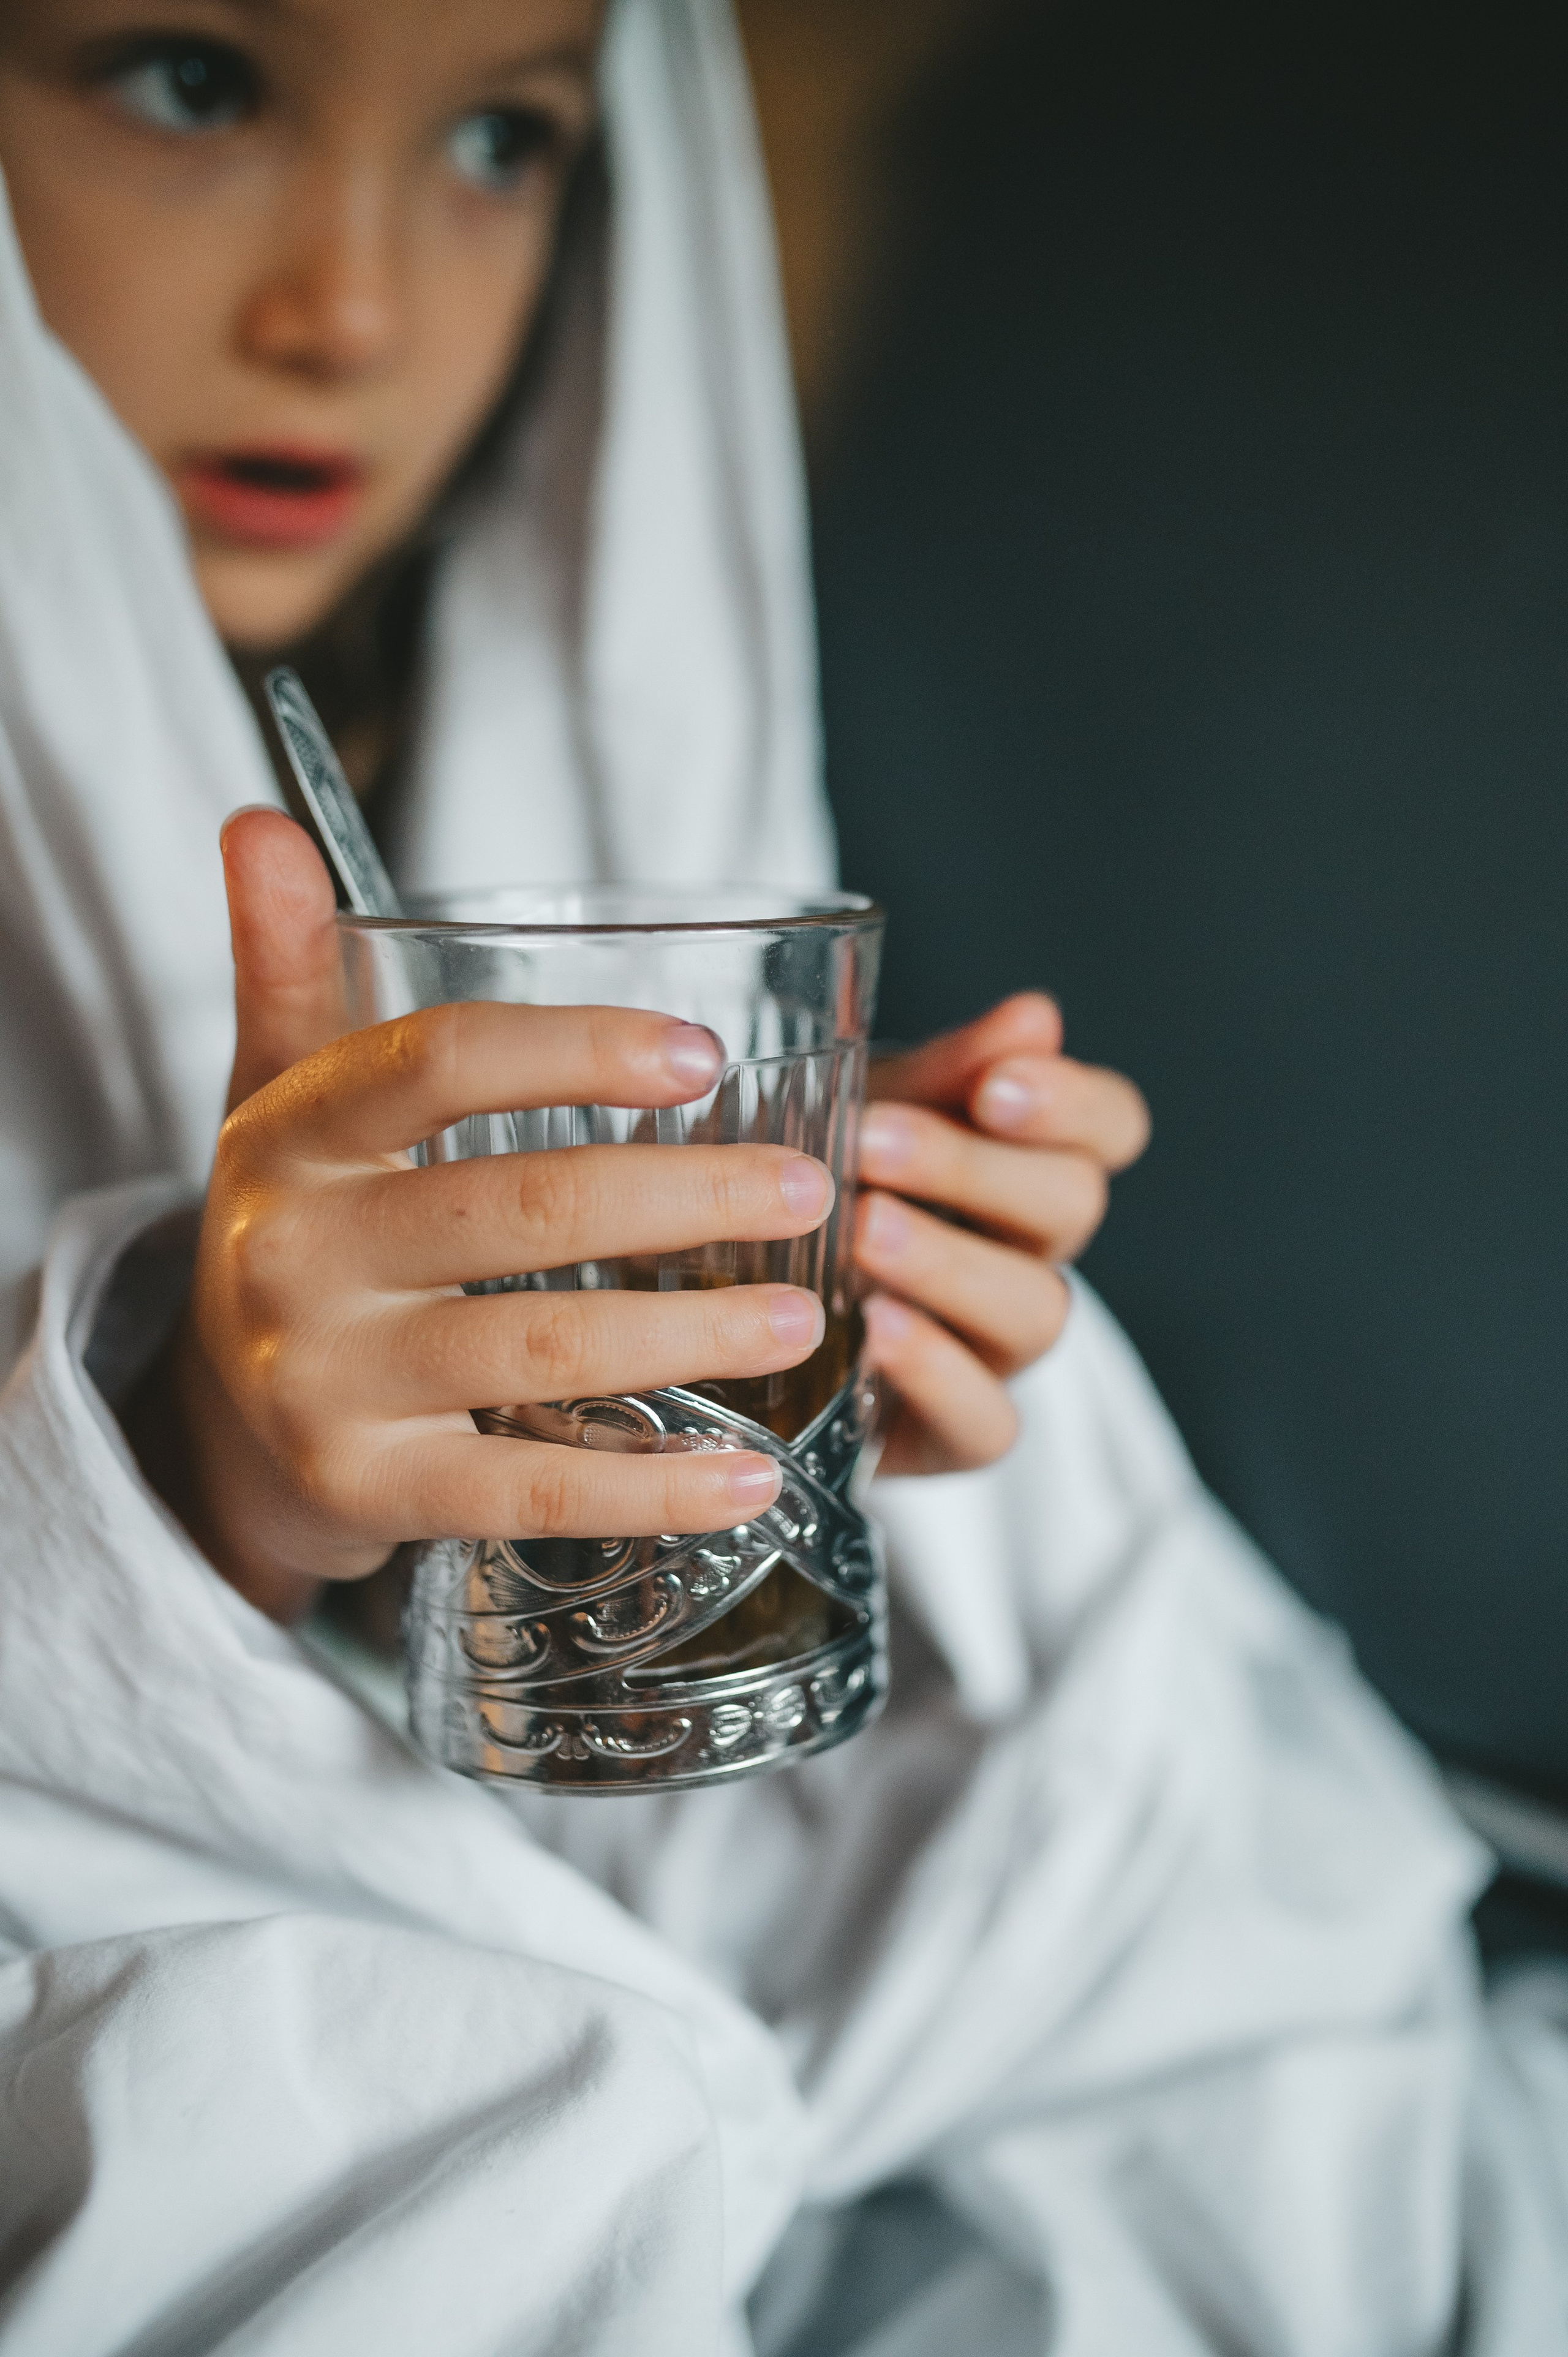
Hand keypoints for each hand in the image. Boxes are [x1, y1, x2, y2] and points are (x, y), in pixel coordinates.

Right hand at [141, 812, 834, 1622]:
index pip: (434, 1064)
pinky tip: (751, 1476)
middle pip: (513, 1207)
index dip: (574, 1050)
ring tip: (808, 1320)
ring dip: (688, 1336)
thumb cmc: (302, 1231)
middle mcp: (296, 1258)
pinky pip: (529, 1496)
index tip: (703, 1055)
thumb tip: (264, 817)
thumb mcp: (276, 1096)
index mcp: (292, 1137)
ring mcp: (327, 1386)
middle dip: (679, 1196)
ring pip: (535, 1352)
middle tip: (807, 1191)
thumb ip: (290, 963)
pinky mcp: (368, 1496)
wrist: (220, 1428)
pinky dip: (650, 1489)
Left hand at [854, 993, 1148, 1475]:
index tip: (996, 1084)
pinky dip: (938, 1374)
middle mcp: (1031, 1257)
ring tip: (862, 1231)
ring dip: (948, 1264)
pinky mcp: (957, 1435)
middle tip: (872, 1140)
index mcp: (1025, 1166)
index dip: (1072, 1103)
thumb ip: (947, 1070)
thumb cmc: (809, 1189)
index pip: (1110, 1127)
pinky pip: (988, 1420)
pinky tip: (874, 1331)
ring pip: (1034, 1310)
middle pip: (1069, 1207)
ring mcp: (1001, 1350)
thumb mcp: (862, 1111)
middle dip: (972, 1168)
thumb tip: (1037, 1013)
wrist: (725, 1309)